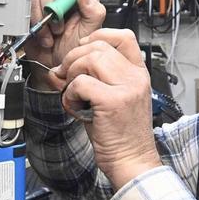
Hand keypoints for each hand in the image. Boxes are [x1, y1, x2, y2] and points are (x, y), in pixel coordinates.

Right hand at [26, 0, 105, 90]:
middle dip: (54, 6)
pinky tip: (46, 36)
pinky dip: (36, 26)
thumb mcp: (92, 31)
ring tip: (55, 33)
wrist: (59, 65)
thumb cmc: (77, 48)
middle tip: (61, 23)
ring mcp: (46, 3)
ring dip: (45, 19)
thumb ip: (93, 11)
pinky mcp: (33, 12)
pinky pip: (28, 9)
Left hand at [56, 29, 160, 190]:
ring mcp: (126, 88)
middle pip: (99, 46)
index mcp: (138, 74)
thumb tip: (60, 68)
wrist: (132, 162)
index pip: (123, 36)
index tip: (83, 52)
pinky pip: (81, 83)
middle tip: (66, 76)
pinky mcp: (113, 102)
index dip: (98, 37)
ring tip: (74, 94)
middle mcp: (135, 78)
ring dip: (72, 75)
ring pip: (90, 59)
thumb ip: (93, 79)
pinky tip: (76, 107)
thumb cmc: (122, 136)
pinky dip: (70, 95)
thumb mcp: (113, 100)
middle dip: (75, 58)